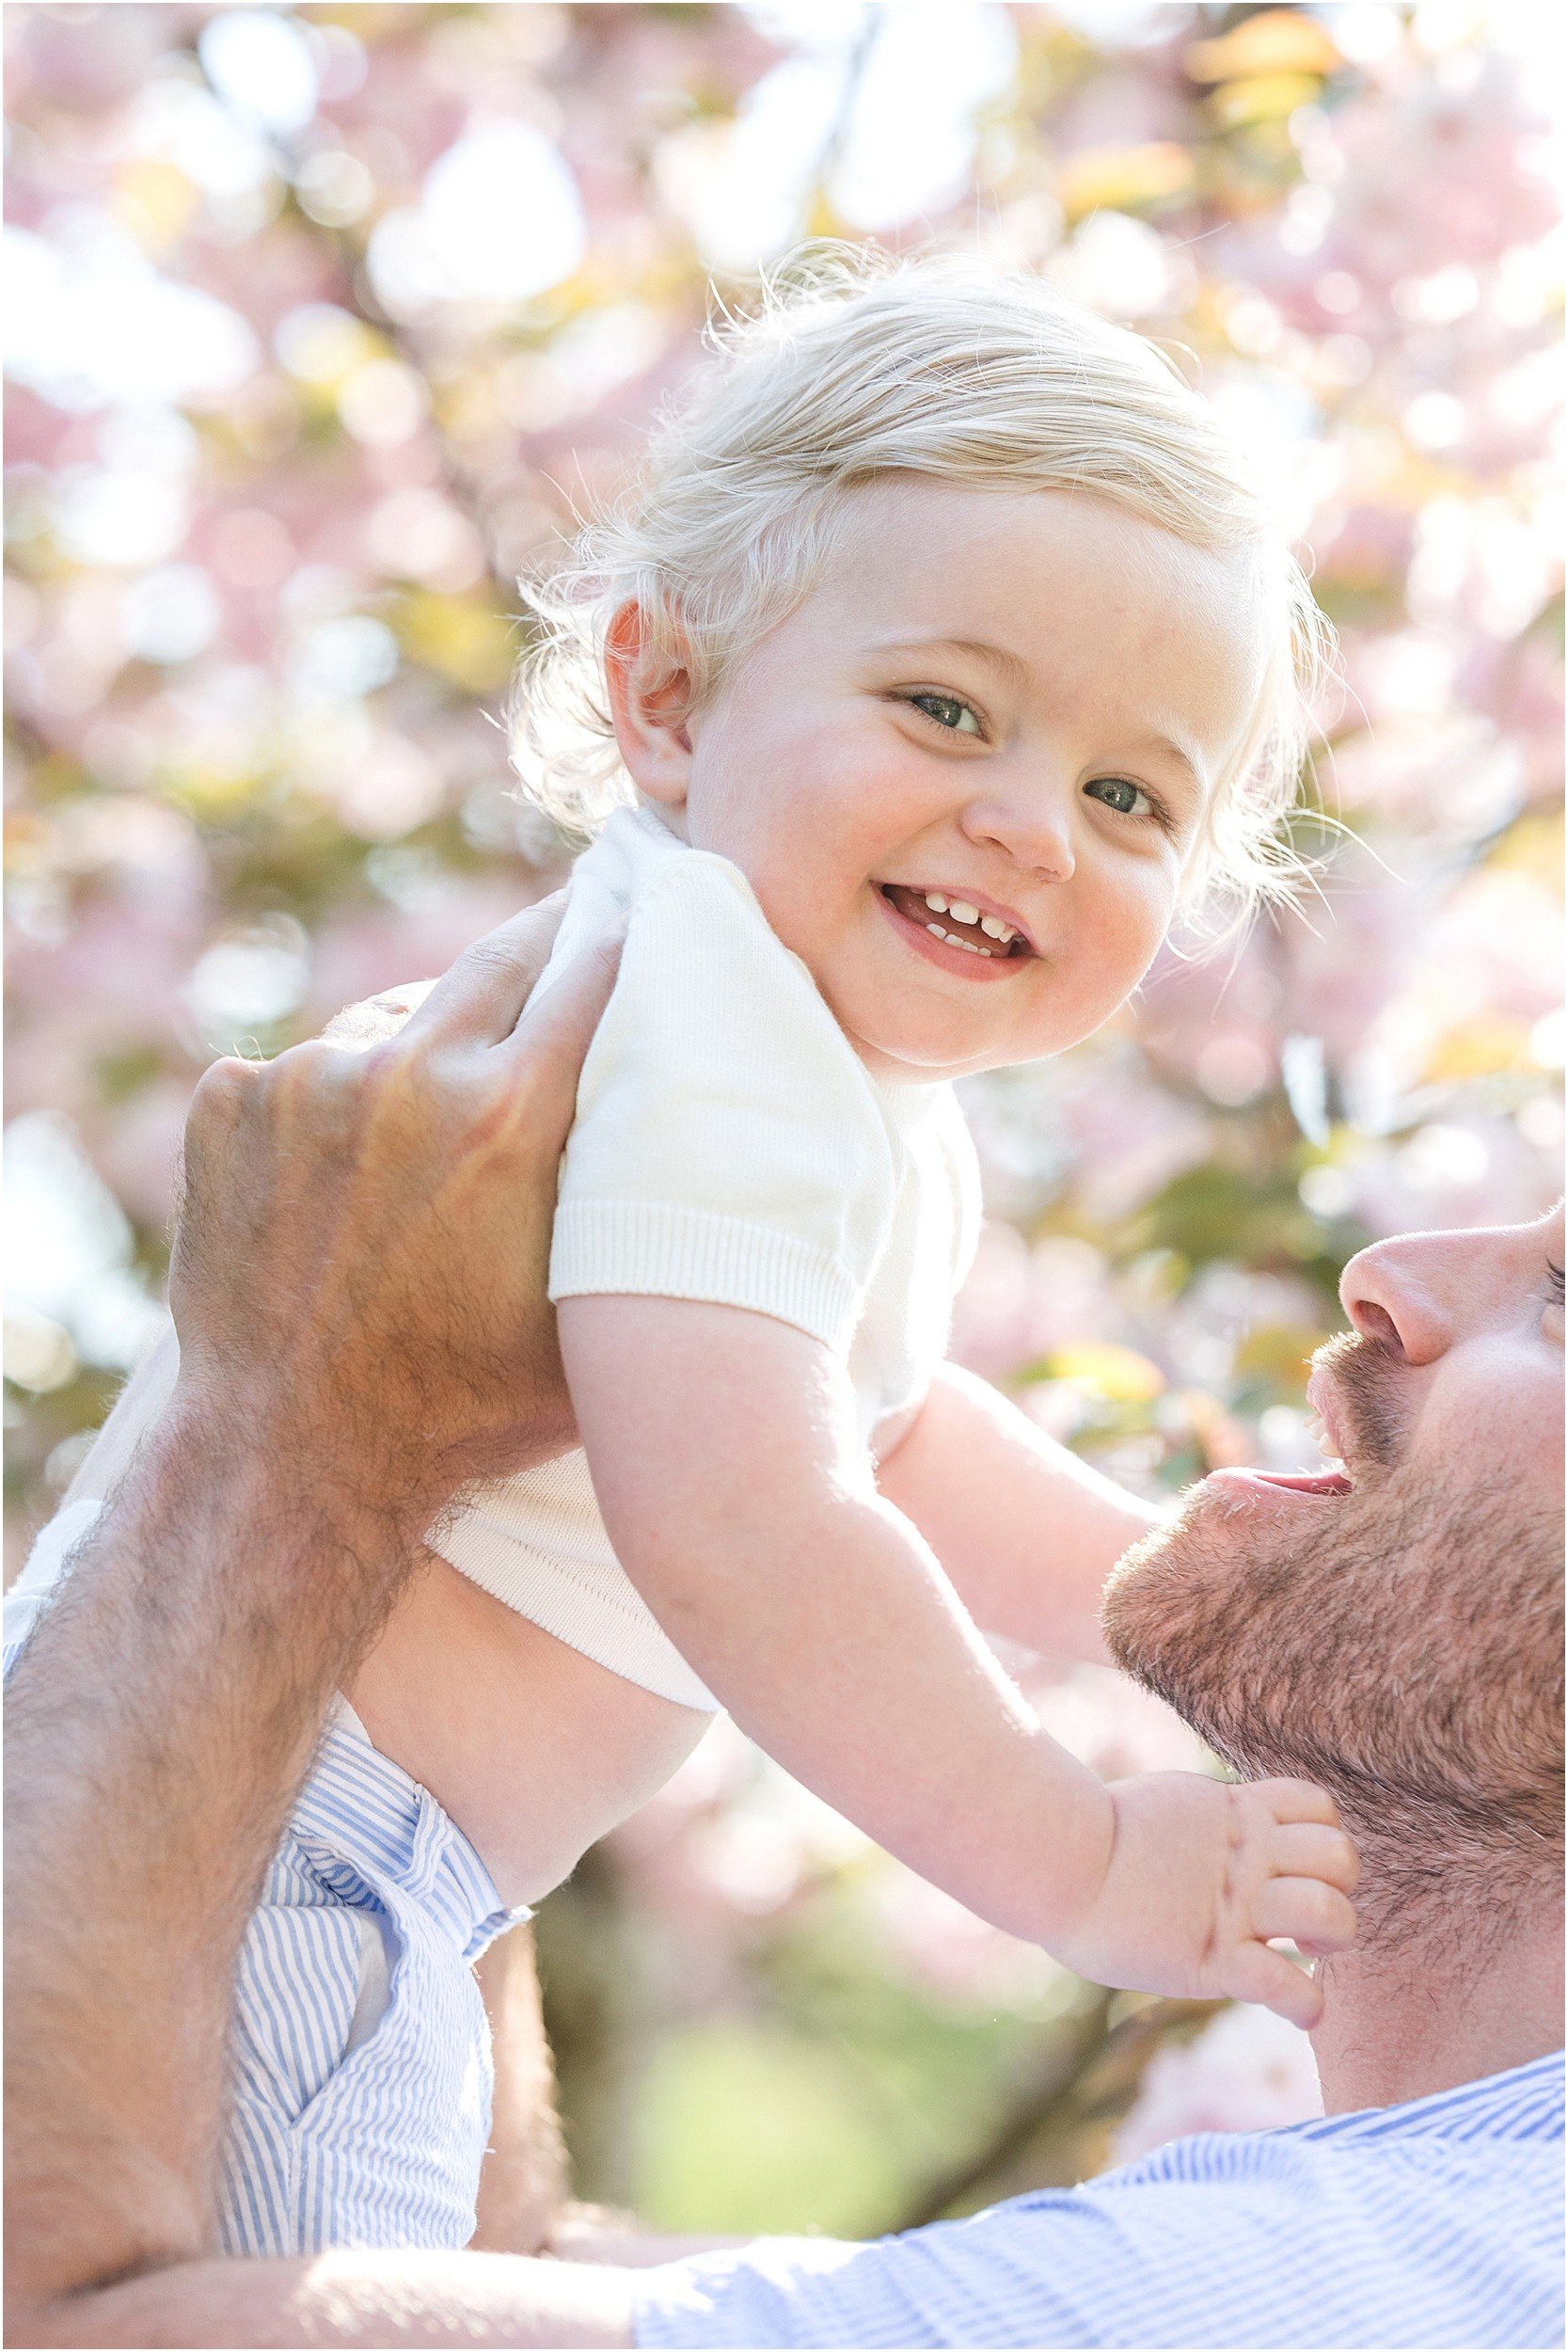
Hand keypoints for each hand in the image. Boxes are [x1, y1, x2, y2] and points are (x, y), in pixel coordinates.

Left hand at [168, 893, 622, 1514]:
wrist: (293, 1454)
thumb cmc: (470, 1404)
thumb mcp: (598, 1309)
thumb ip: (642, 1203)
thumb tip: (705, 1116)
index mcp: (511, 1114)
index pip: (594, 967)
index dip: (629, 931)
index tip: (649, 904)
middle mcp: (407, 1073)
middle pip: (502, 958)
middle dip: (547, 944)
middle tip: (575, 929)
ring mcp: (305, 1081)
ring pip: (397, 1022)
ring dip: (428, 1053)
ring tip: (436, 1134)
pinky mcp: (229, 1101)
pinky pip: (303, 1070)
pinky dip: (334, 1107)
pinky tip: (348, 1181)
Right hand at [1055, 1772, 1358, 2028]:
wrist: (1057, 1861)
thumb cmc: (1094, 1836)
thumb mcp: (1170, 1807)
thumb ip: (1210, 1818)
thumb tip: (1218, 1824)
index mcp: (1235, 1813)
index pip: (1319, 1806)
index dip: (1324, 1835)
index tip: (1299, 1868)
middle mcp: (1246, 1855)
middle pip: (1342, 1858)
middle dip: (1342, 1888)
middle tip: (1308, 1919)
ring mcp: (1234, 1907)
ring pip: (1332, 1913)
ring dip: (1334, 1939)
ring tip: (1306, 1953)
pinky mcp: (1214, 1959)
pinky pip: (1289, 1986)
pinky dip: (1308, 2006)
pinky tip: (1299, 2013)